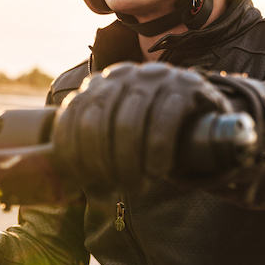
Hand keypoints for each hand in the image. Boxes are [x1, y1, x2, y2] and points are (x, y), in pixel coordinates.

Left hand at [52, 62, 232, 187]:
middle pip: (99, 118)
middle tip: (115, 187)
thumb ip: (89, 159)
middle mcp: (123, 74)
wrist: (199, 122)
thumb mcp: (113, 142)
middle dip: (102, 159)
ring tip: (136, 186)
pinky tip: (157, 170)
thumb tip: (65, 190)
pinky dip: (157, 148)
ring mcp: (154, 76)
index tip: (84, 180)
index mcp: (98, 84)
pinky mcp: (185, 85)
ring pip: (131, 119)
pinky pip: (165, 117)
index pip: (75, 114)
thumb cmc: (147, 137)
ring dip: (129, 159)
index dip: (75, 150)